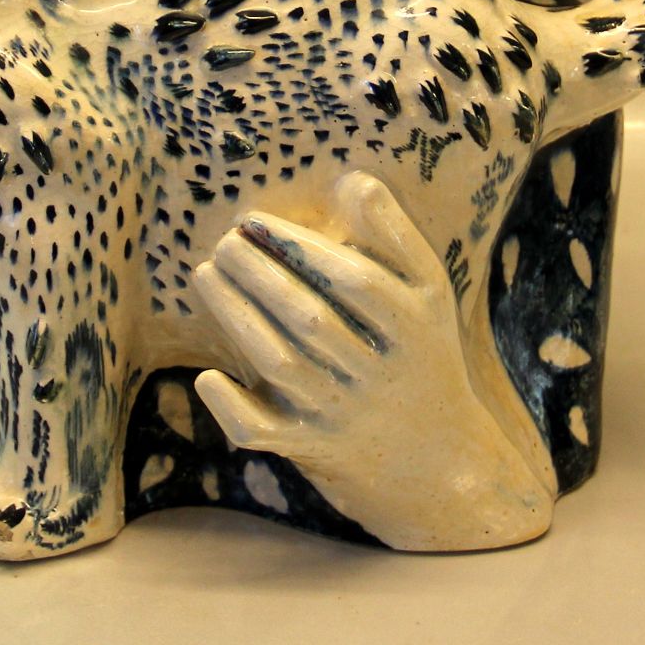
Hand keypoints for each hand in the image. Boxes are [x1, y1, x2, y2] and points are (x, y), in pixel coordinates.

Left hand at [193, 171, 554, 549]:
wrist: (440, 464)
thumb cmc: (422, 355)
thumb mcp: (428, 293)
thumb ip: (393, 233)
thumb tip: (353, 180)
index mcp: (411, 327)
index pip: (354, 281)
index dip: (301, 246)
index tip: (253, 219)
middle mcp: (378, 373)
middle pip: (311, 320)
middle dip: (260, 275)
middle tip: (224, 242)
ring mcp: (344, 416)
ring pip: (281, 366)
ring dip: (237, 318)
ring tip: (205, 273)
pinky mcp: (313, 450)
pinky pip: (267, 433)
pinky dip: (233, 408)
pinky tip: (207, 374)